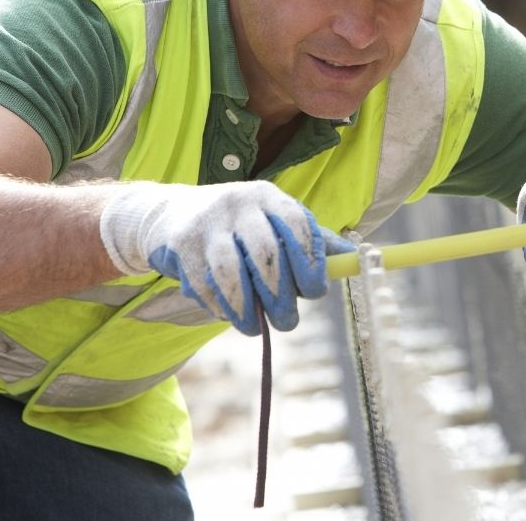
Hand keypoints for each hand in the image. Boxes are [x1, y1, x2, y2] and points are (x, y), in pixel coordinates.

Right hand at [100, 181, 354, 334]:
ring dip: (246, 309)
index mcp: (269, 197)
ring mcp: (207, 223)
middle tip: (287, 322)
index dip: (309, 264)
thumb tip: (354, 258)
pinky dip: (219, 307)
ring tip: (255, 328)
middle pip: (265, 255)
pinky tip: (229, 314)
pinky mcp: (181, 244)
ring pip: (231, 274)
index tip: (314, 293)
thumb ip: (312, 241)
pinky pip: (203, 285)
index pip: (297, 227)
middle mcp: (239, 204)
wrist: (171, 213)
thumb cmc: (239, 225)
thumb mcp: (274, 222)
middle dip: (279, 296)